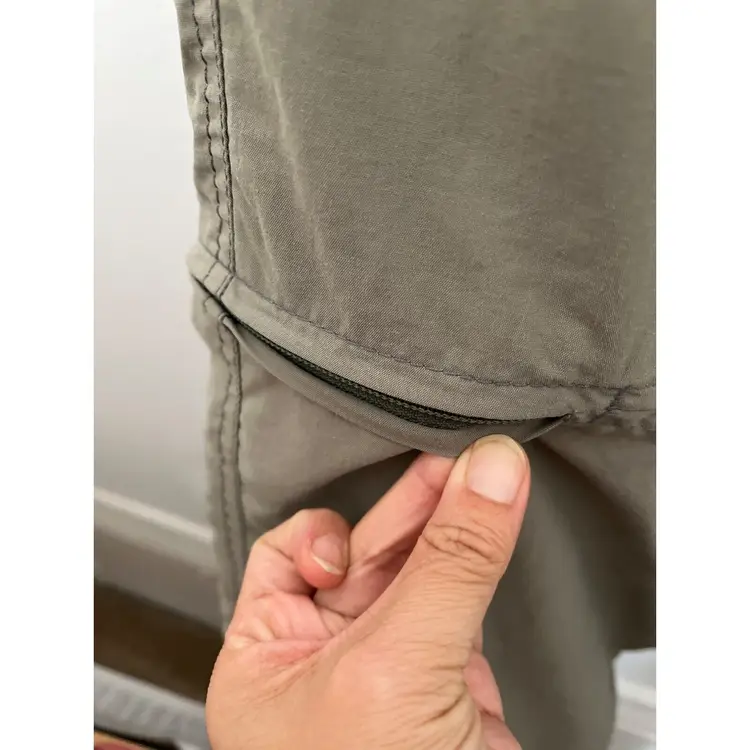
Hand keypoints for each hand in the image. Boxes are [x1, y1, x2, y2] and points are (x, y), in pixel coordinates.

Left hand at [206, 435, 529, 749]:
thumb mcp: (397, 667)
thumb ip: (450, 564)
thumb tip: (489, 475)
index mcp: (267, 659)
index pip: (289, 557)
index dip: (329, 530)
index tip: (370, 523)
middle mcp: (322, 661)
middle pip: (364, 554)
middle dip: (410, 510)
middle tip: (458, 465)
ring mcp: (387, 669)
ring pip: (416, 575)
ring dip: (450, 528)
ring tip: (483, 480)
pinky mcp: (444, 683)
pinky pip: (458, 604)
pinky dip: (478, 567)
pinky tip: (492, 531)